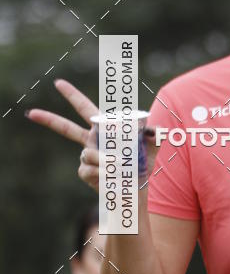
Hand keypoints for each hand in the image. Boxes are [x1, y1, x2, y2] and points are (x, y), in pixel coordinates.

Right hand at [25, 80, 158, 190]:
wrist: (136, 190)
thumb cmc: (143, 165)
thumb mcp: (152, 145)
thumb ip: (154, 132)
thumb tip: (152, 129)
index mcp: (104, 129)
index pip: (86, 108)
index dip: (71, 96)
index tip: (58, 83)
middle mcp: (91, 141)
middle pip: (66, 128)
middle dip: (49, 119)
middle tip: (31, 113)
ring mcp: (86, 157)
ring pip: (87, 153)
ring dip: (106, 159)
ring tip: (121, 165)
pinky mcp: (85, 173)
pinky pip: (89, 168)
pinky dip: (104, 172)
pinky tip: (112, 175)